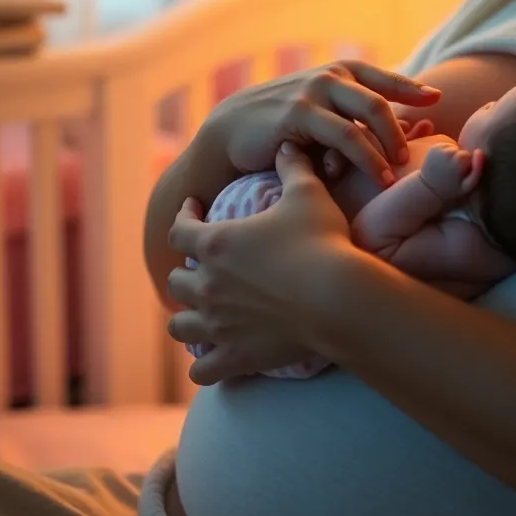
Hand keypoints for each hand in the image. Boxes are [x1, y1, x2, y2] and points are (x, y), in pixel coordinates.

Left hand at [167, 143, 351, 382]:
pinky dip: (203, 365)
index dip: (184, 217)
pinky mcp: (235, 357)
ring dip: (187, 318)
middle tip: (203, 268)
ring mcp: (217, 325)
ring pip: (180, 326)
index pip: (179, 229)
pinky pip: (201, 370)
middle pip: (176, 280)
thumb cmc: (322, 241)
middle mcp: (207, 285)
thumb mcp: (308, 194)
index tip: (193, 210)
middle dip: (186, 272)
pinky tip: (212, 361)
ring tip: (200, 315)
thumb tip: (287, 144)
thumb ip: (293, 166)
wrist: (338, 297)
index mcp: (215, 243)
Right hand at [199, 61, 439, 192]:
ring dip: (386, 147)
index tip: (435, 100)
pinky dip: (364, 158)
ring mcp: (314, 93)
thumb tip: (400, 128)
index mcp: (339, 72)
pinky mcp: (298, 114)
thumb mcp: (319, 111)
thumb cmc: (282, 126)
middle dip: (401, 127)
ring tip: (398, 173)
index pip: (384, 78)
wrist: (230, 133)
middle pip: (380, 98)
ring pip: (365, 117)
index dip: (411, 88)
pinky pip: (343, 136)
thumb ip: (351, 113)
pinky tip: (377, 177)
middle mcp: (329, 77)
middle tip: (414, 155)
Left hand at [420, 143, 483, 201]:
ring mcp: (439, 149)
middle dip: (460, 159)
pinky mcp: (433, 148)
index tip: (461, 175)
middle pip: (461, 151)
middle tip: (454, 172)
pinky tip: (443, 163)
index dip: (468, 165)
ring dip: (453, 155)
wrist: (429, 188)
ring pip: (454, 148)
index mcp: (458, 160)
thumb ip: (477, 169)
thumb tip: (479, 150)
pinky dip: (446, 152)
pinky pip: (446, 146)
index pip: (470, 156)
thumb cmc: (451, 189)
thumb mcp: (468, 186)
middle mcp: (448, 152)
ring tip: (448, 168)